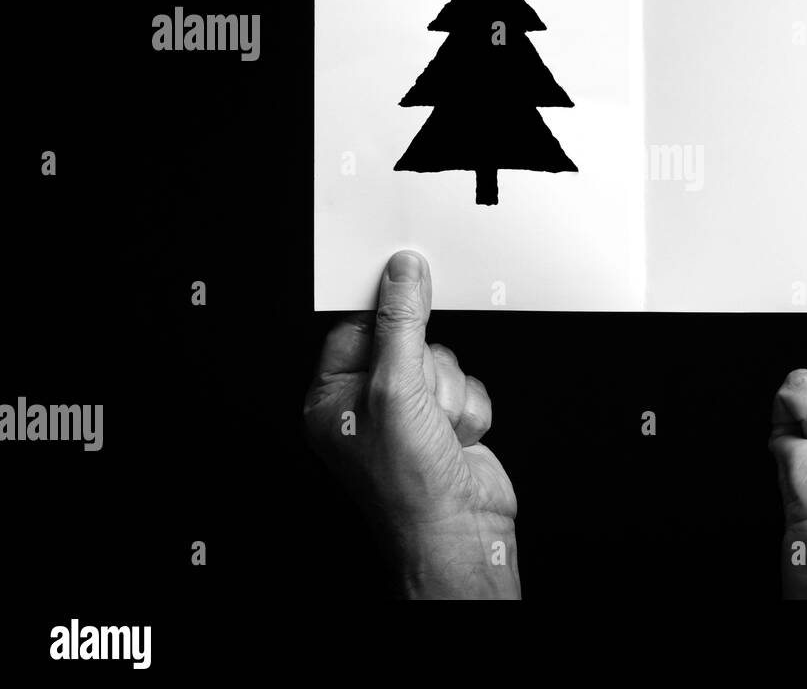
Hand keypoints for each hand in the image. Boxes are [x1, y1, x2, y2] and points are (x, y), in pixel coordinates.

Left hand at [304, 250, 519, 598]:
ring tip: (440, 430)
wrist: (459, 534)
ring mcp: (413, 416)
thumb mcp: (395, 389)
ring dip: (452, 394)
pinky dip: (471, 410)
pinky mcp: (449, 423)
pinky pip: (470, 386)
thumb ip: (401, 324)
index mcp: (333, 398)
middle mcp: (370, 406)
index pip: (357, 328)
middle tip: (421, 399)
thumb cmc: (407, 484)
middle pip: (410, 342)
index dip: (386, 313)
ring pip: (445, 363)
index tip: (408, 289)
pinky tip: (458, 439)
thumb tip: (402, 274)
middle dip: (428, 370)